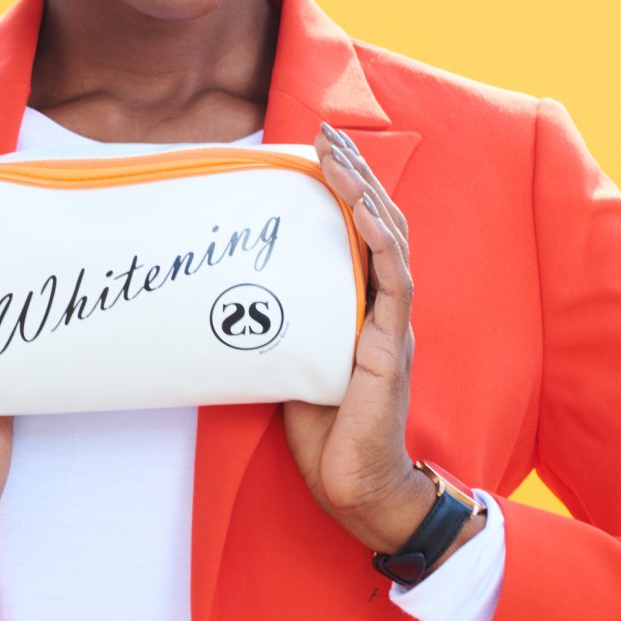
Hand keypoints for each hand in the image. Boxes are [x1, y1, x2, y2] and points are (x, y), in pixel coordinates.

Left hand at [281, 122, 437, 554]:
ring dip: (366, 193)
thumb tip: (225, 292)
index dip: (345, 188)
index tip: (317, 149)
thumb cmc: (324, 431)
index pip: (362, 232)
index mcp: (364, 308)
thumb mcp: (289, 361)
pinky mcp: (392, 347)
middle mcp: (385, 309)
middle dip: (354, 173)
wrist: (354, 487)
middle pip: (379, 222)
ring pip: (390, 240)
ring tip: (339, 155)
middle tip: (325, 133)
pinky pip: (395, 283)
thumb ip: (276, 323)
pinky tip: (364, 211)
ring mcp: (394, 325)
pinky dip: (381, 241)